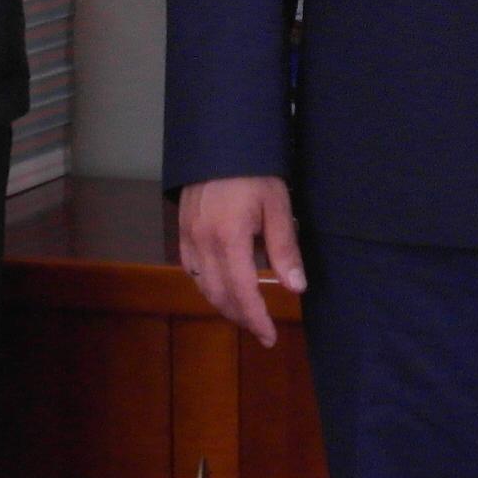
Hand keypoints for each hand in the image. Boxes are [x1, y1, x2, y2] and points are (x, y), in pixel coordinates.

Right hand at [176, 177, 305, 345]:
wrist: (220, 141)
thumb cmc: (255, 171)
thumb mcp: (277, 206)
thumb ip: (285, 249)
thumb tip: (296, 288)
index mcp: (229, 238)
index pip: (242, 292)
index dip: (256, 319)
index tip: (269, 336)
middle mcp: (203, 243)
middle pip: (220, 295)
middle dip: (241, 318)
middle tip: (262, 331)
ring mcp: (188, 237)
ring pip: (203, 286)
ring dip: (224, 305)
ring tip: (247, 314)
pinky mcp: (182, 231)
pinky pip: (192, 270)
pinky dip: (208, 286)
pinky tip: (223, 288)